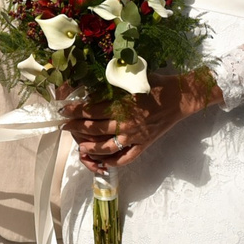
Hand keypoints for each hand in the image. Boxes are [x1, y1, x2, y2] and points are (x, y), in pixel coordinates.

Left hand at [61, 68, 222, 170]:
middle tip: (64, 126)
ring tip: (79, 146)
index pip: (90, 110)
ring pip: (105, 147)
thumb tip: (90, 90)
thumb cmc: (156, 84)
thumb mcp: (131, 81)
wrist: (180, 97)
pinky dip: (112, 162)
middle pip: (93, 129)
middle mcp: (124, 123)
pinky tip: (102, 162)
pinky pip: (125, 158)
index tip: (63, 110)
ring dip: (89, 148)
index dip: (73, 111)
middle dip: (75, 128)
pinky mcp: (144, 144)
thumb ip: (111, 87)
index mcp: (120, 105)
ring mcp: (134, 136)